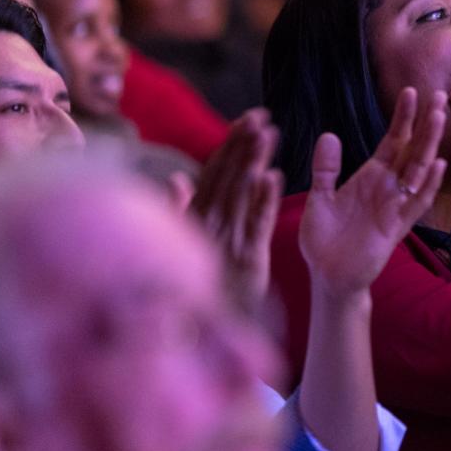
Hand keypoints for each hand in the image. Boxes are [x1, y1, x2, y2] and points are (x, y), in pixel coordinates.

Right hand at [191, 109, 283, 314]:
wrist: (207, 336)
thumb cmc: (198, 286)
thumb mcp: (187, 247)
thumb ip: (183, 210)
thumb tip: (177, 179)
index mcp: (196, 218)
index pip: (215, 172)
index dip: (231, 144)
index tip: (248, 118)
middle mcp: (210, 225)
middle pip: (229, 177)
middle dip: (244, 144)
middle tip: (261, 114)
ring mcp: (228, 242)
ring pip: (242, 194)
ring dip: (254, 162)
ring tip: (269, 134)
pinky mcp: (248, 261)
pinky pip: (256, 226)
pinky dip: (264, 201)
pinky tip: (274, 177)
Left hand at [300, 87, 446, 298]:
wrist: (328, 276)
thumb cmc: (324, 239)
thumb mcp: (319, 197)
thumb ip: (326, 169)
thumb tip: (329, 135)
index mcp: (371, 177)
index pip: (393, 141)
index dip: (403, 118)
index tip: (410, 92)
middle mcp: (388, 188)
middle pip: (413, 149)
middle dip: (426, 123)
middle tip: (439, 94)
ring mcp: (395, 206)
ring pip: (419, 170)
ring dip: (430, 144)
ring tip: (439, 117)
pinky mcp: (396, 227)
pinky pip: (416, 203)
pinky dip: (428, 184)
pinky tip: (439, 164)